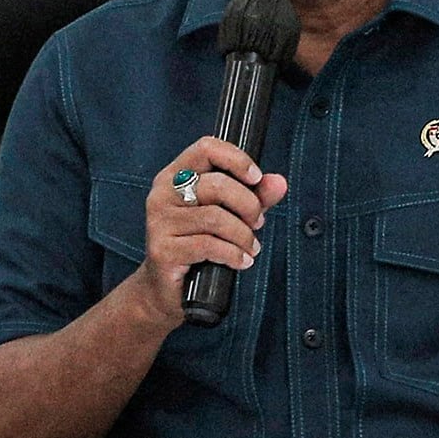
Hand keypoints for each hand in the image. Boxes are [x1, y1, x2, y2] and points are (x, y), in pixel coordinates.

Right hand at [130, 139, 288, 329]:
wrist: (167, 289)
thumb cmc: (198, 245)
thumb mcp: (230, 215)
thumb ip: (254, 196)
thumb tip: (279, 182)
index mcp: (175, 176)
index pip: (206, 148)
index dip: (236, 159)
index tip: (256, 178)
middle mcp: (163, 194)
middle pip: (216, 185)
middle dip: (248, 205)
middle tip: (257, 224)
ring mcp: (160, 222)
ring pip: (215, 218)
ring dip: (243, 235)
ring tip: (251, 248)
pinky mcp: (163, 250)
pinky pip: (208, 245)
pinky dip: (233, 254)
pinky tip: (241, 261)